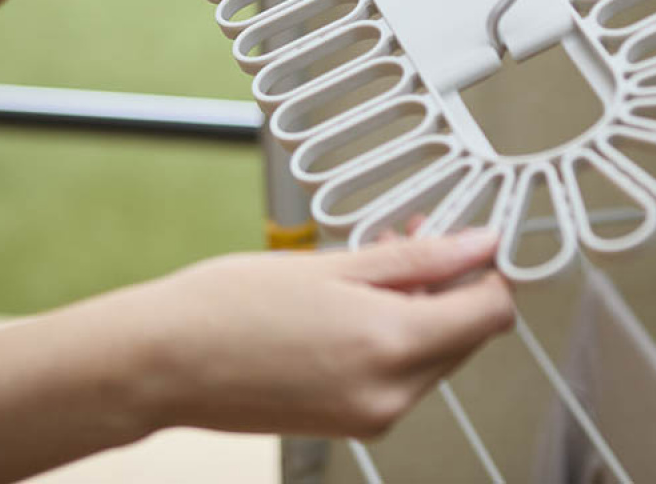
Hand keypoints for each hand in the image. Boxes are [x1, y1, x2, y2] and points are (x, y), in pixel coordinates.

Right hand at [130, 230, 513, 438]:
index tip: (474, 237)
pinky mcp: (351, 422)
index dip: (491, 269)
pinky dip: (394, 333)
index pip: (491, 312)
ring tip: (374, 260)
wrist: (163, 363)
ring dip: (420, 305)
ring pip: (434, 353)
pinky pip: (400, 373)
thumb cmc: (231, 306)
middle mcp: (391, 395)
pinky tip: (356, 298)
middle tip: (413, 234)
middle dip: (451, 282)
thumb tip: (478, 245)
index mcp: (391, 347)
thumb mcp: (334, 264)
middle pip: (466, 334)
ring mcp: (372, 416)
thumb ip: (417, 258)